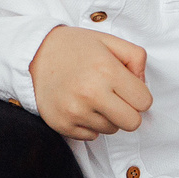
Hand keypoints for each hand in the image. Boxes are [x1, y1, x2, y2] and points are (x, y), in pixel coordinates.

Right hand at [29, 26, 150, 141]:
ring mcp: (75, 112)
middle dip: (128, 111)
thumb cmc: (74, 47)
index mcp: (106, 70)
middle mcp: (91, 93)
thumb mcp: (109, 41)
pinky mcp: (62, 125)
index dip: (139, 94)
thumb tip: (143, 84)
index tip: (127, 87)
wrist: (34, 55)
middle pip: (132, 123)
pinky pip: (91, 136)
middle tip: (114, 97)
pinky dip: (89, 124)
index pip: (144, 102)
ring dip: (106, 117)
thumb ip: (136, 57)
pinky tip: (79, 105)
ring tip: (91, 97)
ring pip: (111, 130)